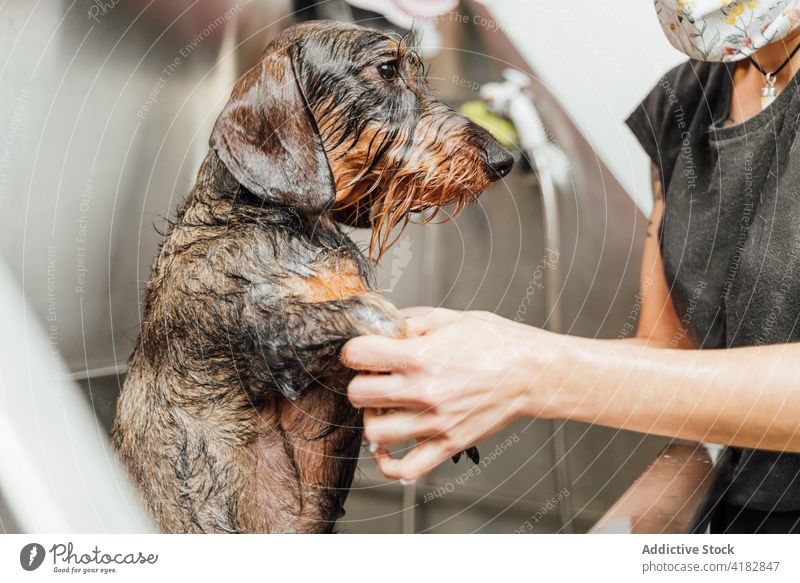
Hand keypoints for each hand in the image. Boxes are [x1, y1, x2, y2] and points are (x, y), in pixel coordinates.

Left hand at [341, 307, 557, 481]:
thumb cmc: (496, 342)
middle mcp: (422, 391)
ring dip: (373, 417)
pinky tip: (386, 448)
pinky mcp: (448, 444)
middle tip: (377, 377)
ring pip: (374, 432)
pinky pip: (406, 469)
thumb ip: (410, 322)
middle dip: (361, 382)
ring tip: (386, 407)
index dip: (355, 350)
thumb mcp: (449, 318)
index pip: (356, 355)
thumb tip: (382, 327)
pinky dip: (388, 464)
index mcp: (419, 356)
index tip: (364, 351)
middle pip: (357, 394)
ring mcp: (434, 422)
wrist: (531, 372)